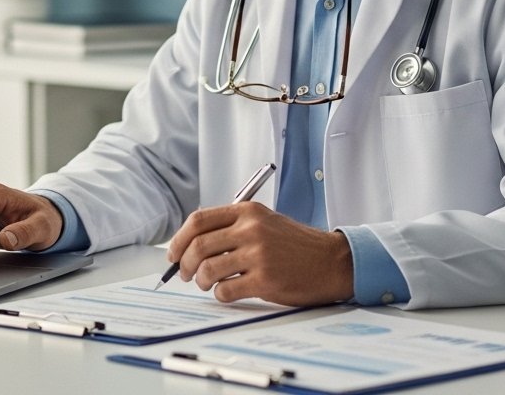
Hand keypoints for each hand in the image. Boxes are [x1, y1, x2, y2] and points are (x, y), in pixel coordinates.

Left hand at [165, 201, 353, 305]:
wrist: (331, 261)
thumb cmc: (295, 245)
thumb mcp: (264, 221)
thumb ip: (231, 226)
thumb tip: (191, 245)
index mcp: (247, 211)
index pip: (198, 220)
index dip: (179, 239)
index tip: (173, 253)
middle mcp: (251, 229)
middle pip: (198, 245)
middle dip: (183, 263)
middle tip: (184, 273)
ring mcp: (258, 254)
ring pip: (207, 268)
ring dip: (200, 280)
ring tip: (207, 284)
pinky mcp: (266, 279)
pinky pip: (226, 289)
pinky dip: (219, 294)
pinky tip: (227, 292)